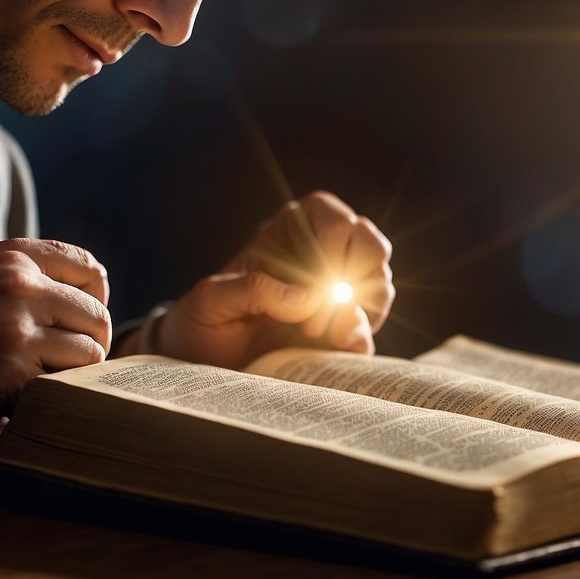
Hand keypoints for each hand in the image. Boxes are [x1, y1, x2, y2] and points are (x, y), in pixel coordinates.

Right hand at [0, 238, 111, 442]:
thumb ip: (28, 282)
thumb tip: (94, 303)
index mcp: (12, 257)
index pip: (90, 269)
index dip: (94, 300)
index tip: (77, 322)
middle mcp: (18, 283)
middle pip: (98, 317)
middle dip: (86, 346)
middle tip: (55, 364)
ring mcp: (15, 327)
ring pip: (89, 355)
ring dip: (67, 375)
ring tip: (31, 380)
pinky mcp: (10, 371)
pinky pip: (61, 387)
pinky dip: (46, 398)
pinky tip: (14, 398)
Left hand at [152, 191, 394, 368]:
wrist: (201, 363)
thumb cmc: (202, 320)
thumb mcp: (211, 298)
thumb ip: (253, 289)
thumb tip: (307, 298)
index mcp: (289, 234)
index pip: (331, 216)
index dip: (336, 238)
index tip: (321, 273)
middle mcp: (320, 259)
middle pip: (369, 244)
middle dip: (358, 272)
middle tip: (328, 303)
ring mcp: (334, 297)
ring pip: (379, 285)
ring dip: (360, 306)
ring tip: (320, 331)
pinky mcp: (338, 334)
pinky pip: (367, 329)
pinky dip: (359, 335)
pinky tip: (331, 344)